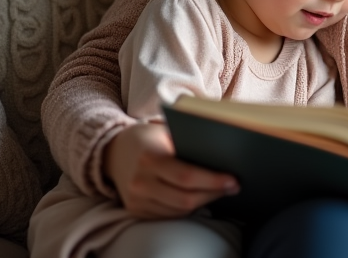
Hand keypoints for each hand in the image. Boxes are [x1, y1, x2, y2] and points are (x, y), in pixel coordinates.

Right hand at [103, 122, 238, 218]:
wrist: (114, 151)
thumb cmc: (148, 138)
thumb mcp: (165, 132)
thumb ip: (187, 143)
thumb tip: (223, 153)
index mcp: (150, 158)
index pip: (187, 176)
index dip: (213, 181)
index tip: (233, 180)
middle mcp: (141, 181)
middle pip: (185, 198)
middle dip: (213, 194)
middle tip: (233, 187)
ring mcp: (136, 199)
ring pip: (179, 210)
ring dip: (203, 202)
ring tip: (219, 191)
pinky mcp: (136, 210)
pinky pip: (168, 215)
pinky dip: (187, 208)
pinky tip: (199, 197)